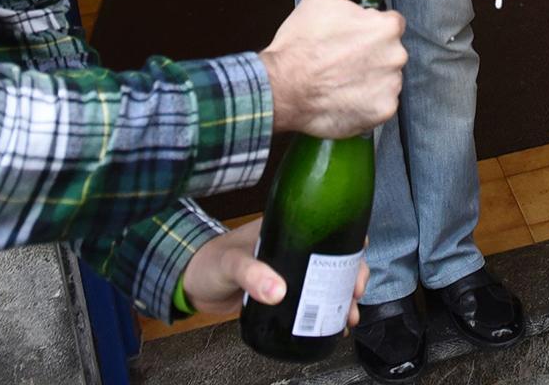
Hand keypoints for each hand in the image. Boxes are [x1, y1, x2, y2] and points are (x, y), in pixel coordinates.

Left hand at [179, 218, 368, 325]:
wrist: (190, 285)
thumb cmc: (207, 262)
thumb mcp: (231, 262)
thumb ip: (252, 274)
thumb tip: (278, 291)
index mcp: (285, 227)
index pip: (328, 225)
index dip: (350, 240)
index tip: (358, 259)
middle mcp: (293, 246)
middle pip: (335, 256)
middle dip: (353, 274)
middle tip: (356, 293)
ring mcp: (289, 270)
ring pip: (328, 280)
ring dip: (343, 296)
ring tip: (350, 315)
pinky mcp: (283, 292)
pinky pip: (312, 299)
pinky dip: (327, 310)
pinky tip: (334, 323)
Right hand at [261, 0, 406, 138]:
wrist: (282, 87)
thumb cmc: (301, 43)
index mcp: (386, 27)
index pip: (391, 23)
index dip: (369, 27)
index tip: (351, 36)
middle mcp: (395, 56)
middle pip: (390, 50)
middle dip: (371, 53)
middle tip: (341, 57)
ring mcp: (390, 85)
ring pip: (387, 76)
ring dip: (370, 76)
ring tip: (340, 78)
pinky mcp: (383, 110)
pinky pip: (382, 101)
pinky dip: (367, 100)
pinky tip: (345, 95)